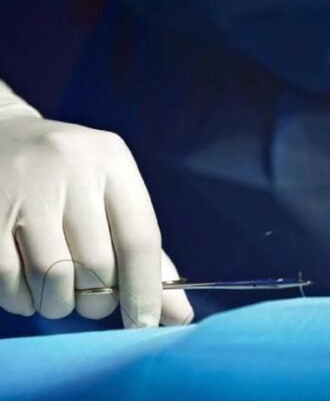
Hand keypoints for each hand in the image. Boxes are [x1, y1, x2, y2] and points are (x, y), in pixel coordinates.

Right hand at [0, 116, 192, 326]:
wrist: (0, 137)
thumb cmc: (73, 179)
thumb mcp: (114, 197)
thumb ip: (147, 256)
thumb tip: (178, 315)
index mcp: (112, 161)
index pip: (139, 239)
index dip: (145, 292)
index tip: (144, 325)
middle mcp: (71, 167)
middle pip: (97, 265)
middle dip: (98, 300)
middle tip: (92, 299)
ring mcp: (24, 188)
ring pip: (53, 278)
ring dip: (59, 303)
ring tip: (59, 291)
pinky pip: (10, 280)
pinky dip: (24, 299)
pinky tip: (28, 285)